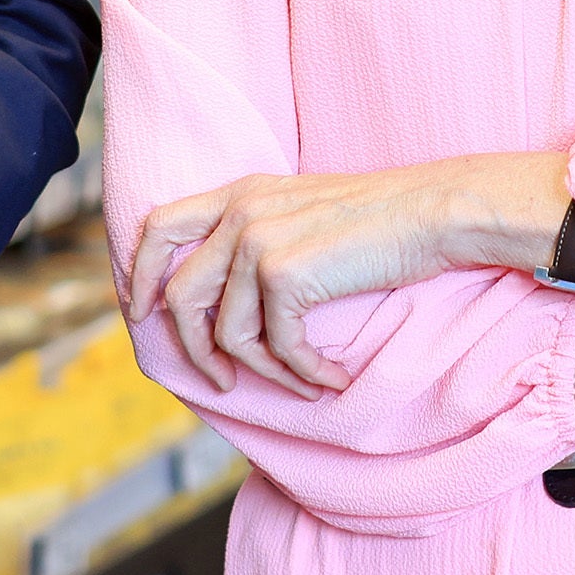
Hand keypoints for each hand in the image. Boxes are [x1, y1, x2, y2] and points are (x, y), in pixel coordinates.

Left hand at [127, 151, 568, 397]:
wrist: (434, 212)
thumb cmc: (383, 221)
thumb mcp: (304, 214)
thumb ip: (260, 238)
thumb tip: (228, 300)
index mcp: (240, 192)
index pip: (157, 226)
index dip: (139, 276)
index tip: (146, 316)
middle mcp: (240, 212)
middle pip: (179, 296)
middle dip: (192, 350)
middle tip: (221, 381)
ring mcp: (258, 241)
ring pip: (228, 334)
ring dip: (264, 371)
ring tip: (304, 380)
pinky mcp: (286, 274)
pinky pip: (278, 348)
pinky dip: (305, 374)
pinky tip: (333, 378)